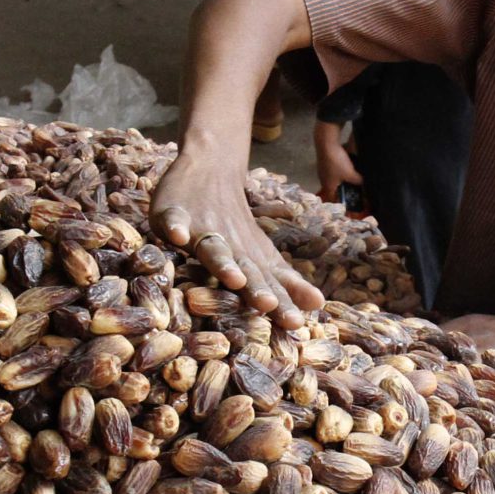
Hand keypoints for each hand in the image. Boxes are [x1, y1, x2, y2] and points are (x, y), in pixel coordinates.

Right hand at [150, 145, 323, 324]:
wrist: (211, 171)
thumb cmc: (237, 226)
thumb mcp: (262, 254)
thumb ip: (285, 281)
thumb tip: (320, 304)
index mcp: (251, 258)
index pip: (270, 284)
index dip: (282, 302)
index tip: (296, 322)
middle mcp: (231, 245)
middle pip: (246, 269)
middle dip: (256, 287)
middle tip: (268, 304)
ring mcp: (203, 228)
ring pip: (215, 248)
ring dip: (224, 262)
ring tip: (234, 278)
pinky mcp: (176, 214)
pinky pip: (175, 221)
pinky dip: (175, 227)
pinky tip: (177, 235)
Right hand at [313, 122, 362, 197]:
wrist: (326, 143)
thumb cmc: (337, 162)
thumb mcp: (351, 174)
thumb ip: (358, 181)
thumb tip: (363, 184)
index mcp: (328, 186)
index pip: (333, 199)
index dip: (340, 202)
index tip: (348, 204)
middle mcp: (323, 180)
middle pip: (333, 189)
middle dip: (342, 190)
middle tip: (352, 190)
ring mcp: (322, 170)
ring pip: (333, 178)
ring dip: (340, 179)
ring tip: (350, 177)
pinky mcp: (324, 161)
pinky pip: (333, 170)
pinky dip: (339, 170)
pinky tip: (345, 166)